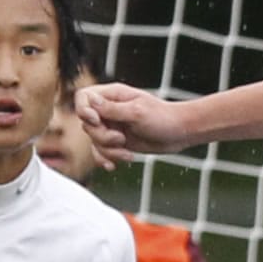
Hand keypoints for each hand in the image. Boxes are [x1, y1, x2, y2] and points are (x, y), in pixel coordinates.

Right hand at [74, 82, 196, 165]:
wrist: (180, 133)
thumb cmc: (163, 118)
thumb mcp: (137, 112)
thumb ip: (112, 109)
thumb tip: (90, 101)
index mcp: (112, 95)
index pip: (83, 97)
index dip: (84, 110)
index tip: (97, 120)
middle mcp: (109, 110)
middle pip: (87, 124)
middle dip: (101, 135)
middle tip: (121, 139)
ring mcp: (112, 126)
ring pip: (94, 140)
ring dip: (108, 150)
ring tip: (127, 152)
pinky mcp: (117, 141)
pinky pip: (101, 151)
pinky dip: (105, 158)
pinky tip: (112, 166)